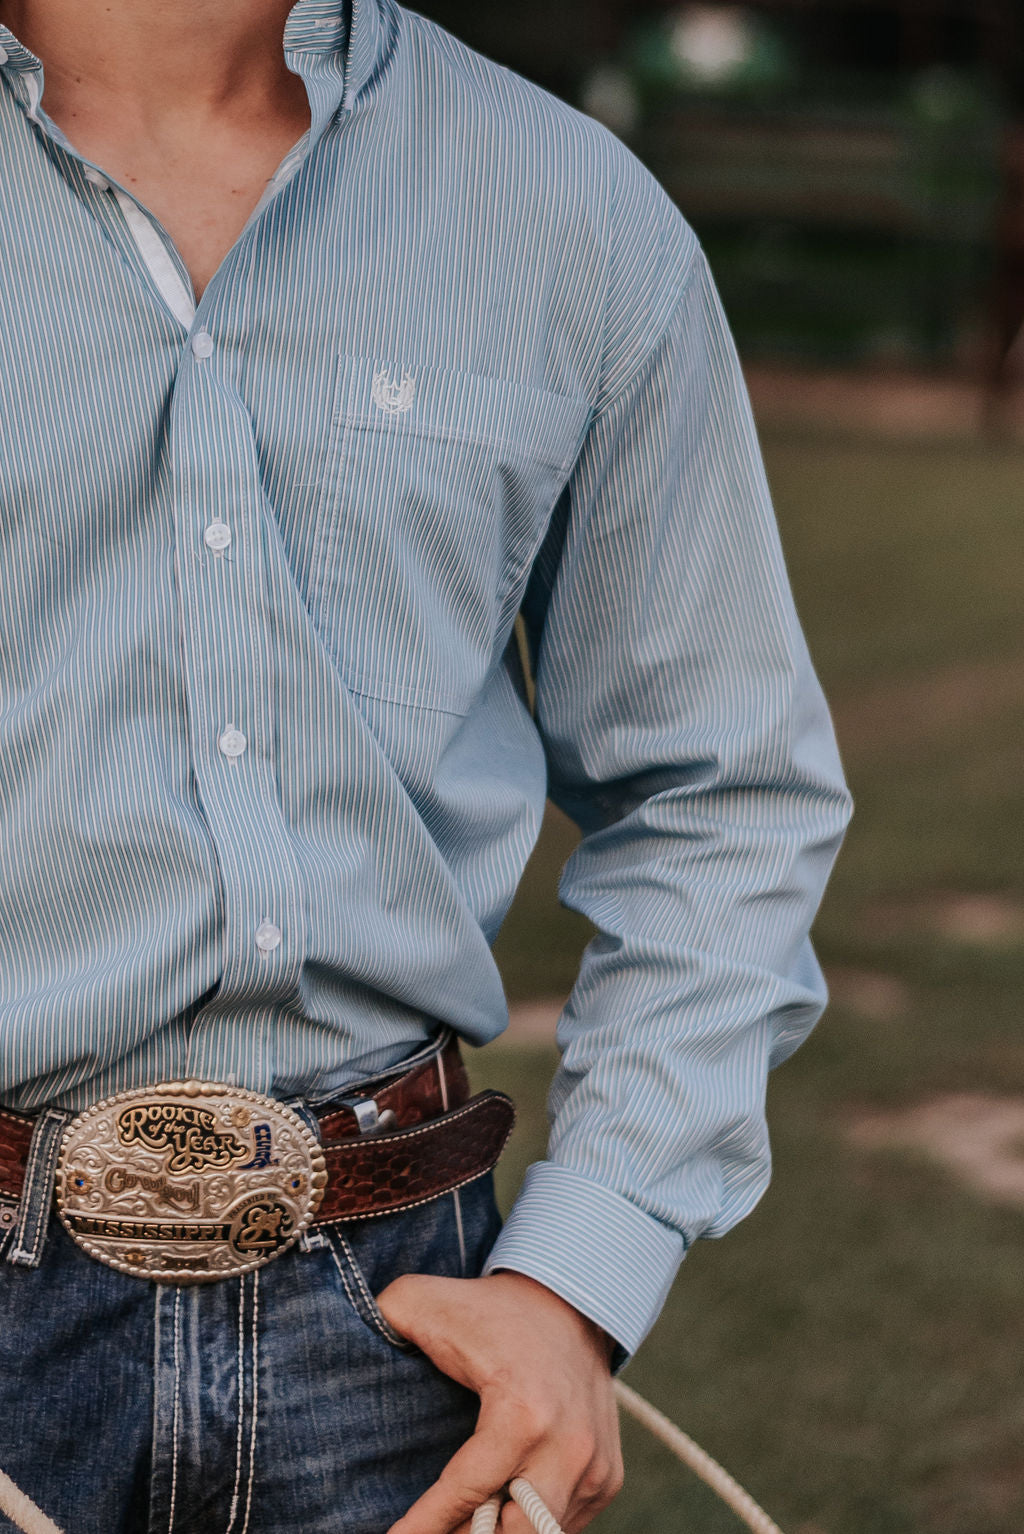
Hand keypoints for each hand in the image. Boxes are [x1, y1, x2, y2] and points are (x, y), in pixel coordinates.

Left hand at [377, 1269, 623, 1533]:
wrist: (575, 1298)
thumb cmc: (493, 1307)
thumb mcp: (426, 1301)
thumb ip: (384, 1318)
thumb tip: (334, 1338)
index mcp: (522, 1415)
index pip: (463, 1496)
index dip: (420, 1530)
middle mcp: (566, 1449)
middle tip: (430, 1532)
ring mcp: (593, 1468)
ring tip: (460, 1523)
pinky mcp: (608, 1476)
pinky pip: (564, 1526)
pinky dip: (529, 1526)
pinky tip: (497, 1511)